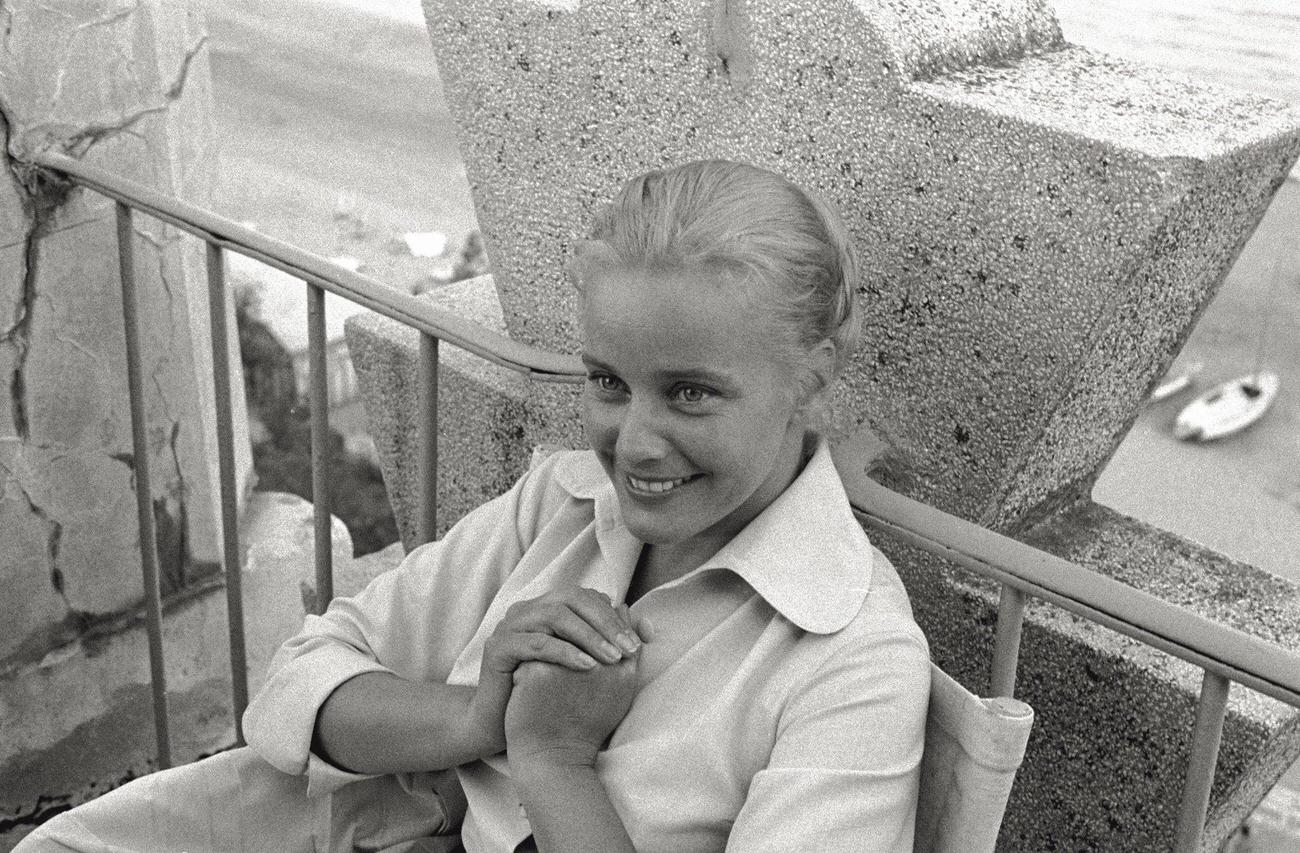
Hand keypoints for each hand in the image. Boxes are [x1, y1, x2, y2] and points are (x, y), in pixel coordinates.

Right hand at [468, 588, 642, 753]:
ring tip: (613, 659)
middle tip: (630, 648)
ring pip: (554, 617)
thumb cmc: (551, 696)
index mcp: (547, 609)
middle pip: (571, 598)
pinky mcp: (498, 648)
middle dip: (605, 622)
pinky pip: (535, 643)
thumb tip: (648, 628)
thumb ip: (614, 644)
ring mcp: (509, 626)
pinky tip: (587, 667)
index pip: (586, 597)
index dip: (616, 614)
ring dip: (589, 636)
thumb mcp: (587, 666)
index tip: (641, 640)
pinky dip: (564, 652)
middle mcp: (527, 610)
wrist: (507, 728)